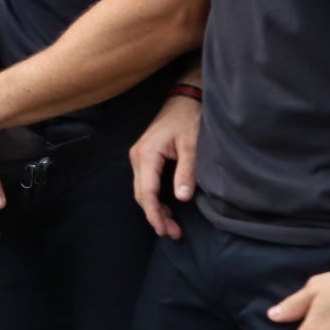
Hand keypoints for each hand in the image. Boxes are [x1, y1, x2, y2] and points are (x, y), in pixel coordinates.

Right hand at [131, 94, 201, 240]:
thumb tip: (182, 197)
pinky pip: (146, 183)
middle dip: (154, 215)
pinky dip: (154, 198)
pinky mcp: (146, 157)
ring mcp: (139, 156)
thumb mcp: (192, 145)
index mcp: (146, 154)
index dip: (154, 213)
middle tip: (173, 233)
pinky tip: (167, 208)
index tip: (165, 230)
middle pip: (140, 194)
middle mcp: (137, 157)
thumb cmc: (188, 118)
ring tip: (171, 225)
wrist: (185, 97)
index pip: (146, 191)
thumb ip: (187, 171)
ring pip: (141, 190)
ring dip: (154, 208)